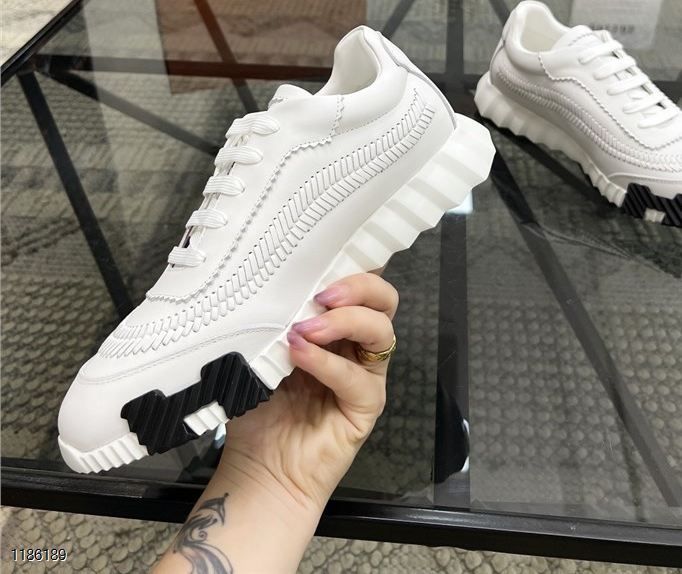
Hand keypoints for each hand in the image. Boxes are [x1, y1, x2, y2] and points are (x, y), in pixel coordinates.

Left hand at [220, 271, 398, 514]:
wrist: (260, 470)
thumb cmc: (259, 408)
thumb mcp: (261, 350)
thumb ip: (275, 318)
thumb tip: (273, 281)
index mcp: (335, 325)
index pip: (358, 283)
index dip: (352, 262)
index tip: (325, 249)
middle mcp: (356, 345)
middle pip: (384, 299)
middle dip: (358, 285)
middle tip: (321, 293)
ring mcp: (365, 375)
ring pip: (381, 330)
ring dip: (344, 320)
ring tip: (306, 328)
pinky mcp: (365, 407)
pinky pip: (357, 378)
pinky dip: (328, 363)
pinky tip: (300, 355)